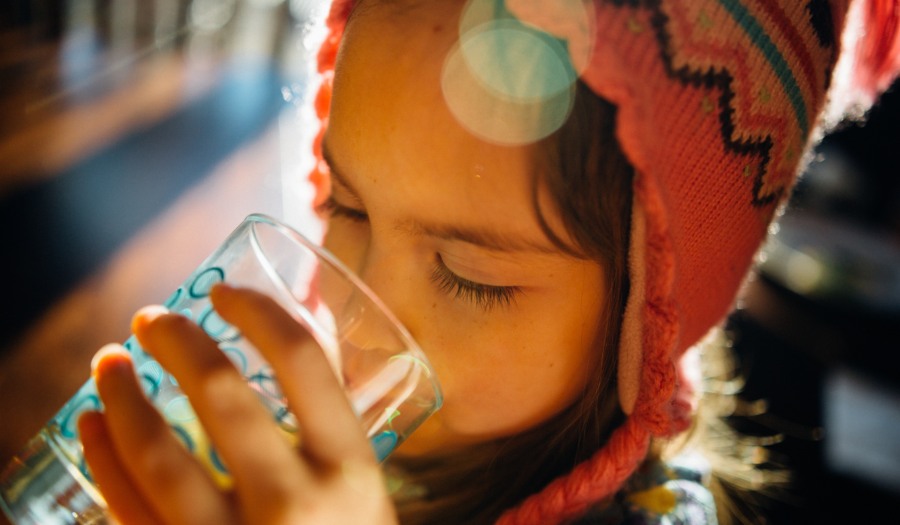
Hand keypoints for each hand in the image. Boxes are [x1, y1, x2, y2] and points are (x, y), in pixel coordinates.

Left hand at [78, 284, 397, 524]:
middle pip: (222, 395)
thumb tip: (307, 325)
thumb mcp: (364, 489)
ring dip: (121, 396)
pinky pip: (128, 509)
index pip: (304, 363)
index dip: (258, 312)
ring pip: (158, 453)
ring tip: (107, 362)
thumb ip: (334, 419)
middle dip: (177, 341)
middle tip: (151, 319)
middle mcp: (296, 503)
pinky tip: (91, 425)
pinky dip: (102, 459)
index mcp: (351, 469)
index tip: (224, 293)